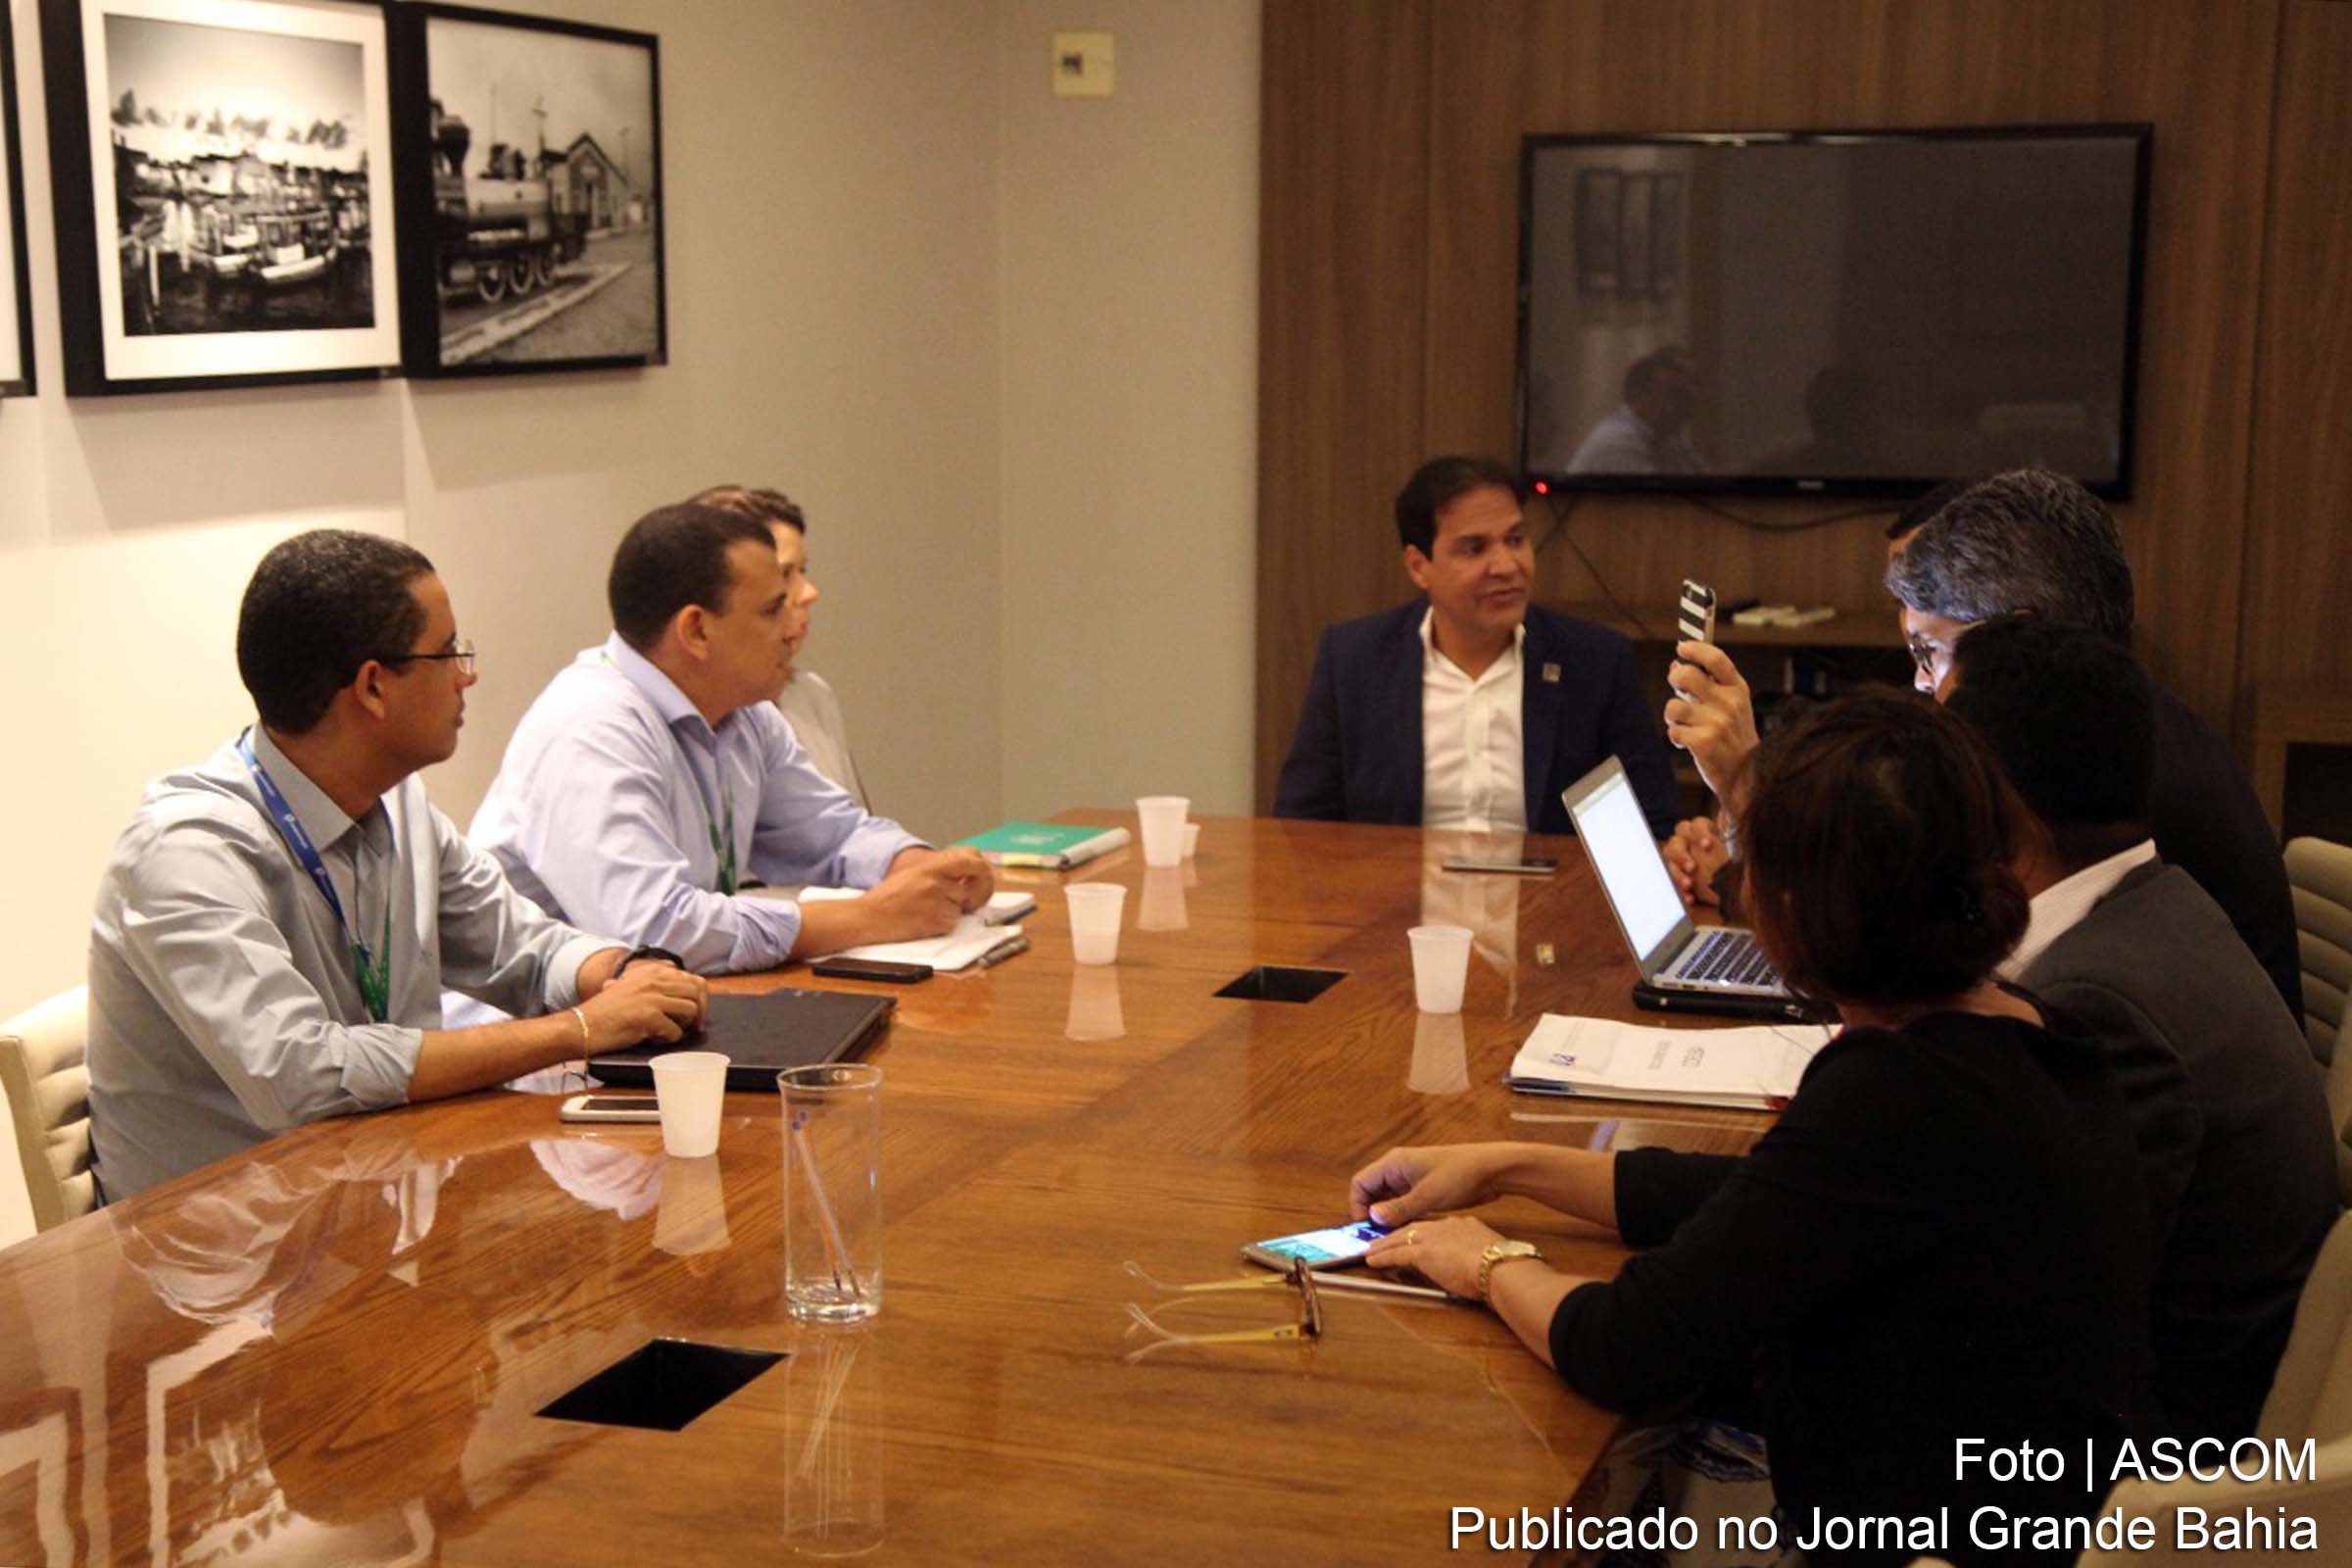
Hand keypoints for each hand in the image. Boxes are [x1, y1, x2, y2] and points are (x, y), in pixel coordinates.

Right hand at [575, 961, 706, 1051]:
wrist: (582, 1026)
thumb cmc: (605, 1011)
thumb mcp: (628, 985)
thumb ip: (652, 982)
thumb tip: (681, 986)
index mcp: (652, 971)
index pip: (693, 978)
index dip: (699, 997)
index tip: (694, 1013)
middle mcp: (654, 979)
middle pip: (697, 991)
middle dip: (699, 1011)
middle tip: (692, 1026)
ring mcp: (653, 997)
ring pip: (691, 1009)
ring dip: (686, 1024)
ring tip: (671, 1031)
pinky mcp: (649, 1016)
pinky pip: (676, 1031)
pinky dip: (670, 1039)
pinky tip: (657, 1039)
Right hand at [859, 854, 973, 940]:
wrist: (868, 916)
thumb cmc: (888, 897)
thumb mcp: (914, 873)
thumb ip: (940, 872)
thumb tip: (967, 876)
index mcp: (931, 866)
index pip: (971, 859)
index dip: (981, 869)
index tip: (980, 878)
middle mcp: (936, 881)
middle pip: (970, 889)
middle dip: (972, 897)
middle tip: (968, 902)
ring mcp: (936, 901)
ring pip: (960, 909)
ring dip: (950, 913)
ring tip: (927, 911)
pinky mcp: (935, 921)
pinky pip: (952, 924)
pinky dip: (943, 926)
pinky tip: (925, 922)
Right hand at [1348, 1143, 1512, 1226]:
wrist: (1492, 1169)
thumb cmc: (1460, 1176)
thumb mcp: (1427, 1196)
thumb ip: (1398, 1208)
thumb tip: (1372, 1217)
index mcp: (1394, 1163)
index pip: (1360, 1183)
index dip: (1357, 1206)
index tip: (1366, 1228)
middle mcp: (1398, 1168)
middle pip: (1371, 1191)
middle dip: (1371, 1213)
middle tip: (1377, 1237)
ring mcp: (1410, 1177)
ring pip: (1386, 1199)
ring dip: (1386, 1217)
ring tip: (1391, 1237)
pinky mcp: (1422, 1187)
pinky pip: (1402, 1202)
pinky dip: (1400, 1215)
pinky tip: (1407, 1229)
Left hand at [1362, 1213, 1507, 1299]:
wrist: (1500, 1266)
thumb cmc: (1502, 1266)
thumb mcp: (1488, 1254)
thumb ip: (1475, 1255)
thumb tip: (1472, 1266)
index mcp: (1463, 1225)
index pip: (1434, 1228)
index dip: (1421, 1234)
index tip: (1414, 1239)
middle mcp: (1445, 1226)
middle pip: (1413, 1229)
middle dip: (1396, 1235)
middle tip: (1382, 1240)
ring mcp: (1432, 1238)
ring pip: (1400, 1239)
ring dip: (1383, 1245)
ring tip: (1371, 1250)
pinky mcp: (1423, 1252)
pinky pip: (1396, 1254)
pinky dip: (1382, 1257)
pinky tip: (1372, 1261)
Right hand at [1660, 815, 1728, 907]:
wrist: (1739, 891)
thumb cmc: (1735, 864)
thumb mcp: (1737, 848)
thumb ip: (1732, 830)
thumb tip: (1730, 815)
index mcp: (1704, 832)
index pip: (1696, 824)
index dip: (1700, 832)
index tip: (1707, 845)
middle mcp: (1688, 843)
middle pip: (1676, 841)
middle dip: (1681, 854)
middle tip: (1692, 867)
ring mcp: (1679, 862)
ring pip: (1669, 861)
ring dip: (1677, 872)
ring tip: (1688, 884)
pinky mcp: (1677, 879)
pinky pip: (1672, 882)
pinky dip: (1680, 890)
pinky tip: (1689, 898)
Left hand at [1663, 641, 1759, 808]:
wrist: (1747, 776)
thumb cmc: (1734, 737)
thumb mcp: (1731, 706)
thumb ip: (1709, 685)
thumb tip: (1677, 664)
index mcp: (1738, 690)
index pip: (1716, 659)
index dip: (1696, 649)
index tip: (1681, 647)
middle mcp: (1729, 702)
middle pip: (1686, 675)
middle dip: (1674, 679)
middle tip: (1677, 689)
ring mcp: (1717, 722)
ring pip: (1674, 706)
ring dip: (1673, 716)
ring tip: (1685, 724)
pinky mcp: (1704, 742)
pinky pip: (1673, 730)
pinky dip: (1676, 737)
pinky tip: (1688, 742)